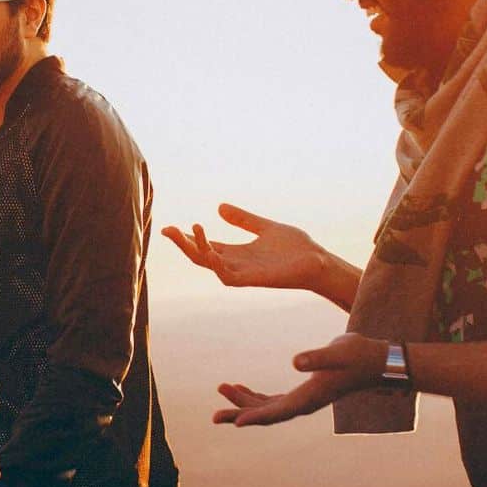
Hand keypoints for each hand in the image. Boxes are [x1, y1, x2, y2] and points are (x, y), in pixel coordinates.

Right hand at [161, 202, 326, 289]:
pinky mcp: (252, 280)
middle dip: (183, 244)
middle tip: (167, 230)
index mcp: (237, 253)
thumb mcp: (264, 227)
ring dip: (195, 250)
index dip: (188, 238)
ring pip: (209, 265)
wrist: (318, 262)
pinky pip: (227, 276)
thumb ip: (243, 219)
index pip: (205, 246)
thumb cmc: (295, 248)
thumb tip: (219, 207)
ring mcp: (243, 273)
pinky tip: (209, 250)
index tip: (169, 227)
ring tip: (187, 232)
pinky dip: (215, 264)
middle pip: (201, 256)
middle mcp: (236, 264)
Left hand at [211, 333, 386, 426]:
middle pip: (266, 414)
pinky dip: (256, 395)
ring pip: (267, 407)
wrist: (376, 360)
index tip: (233, 423)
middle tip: (214, 416)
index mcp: (309, 398)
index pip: (276, 412)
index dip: (254, 417)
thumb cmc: (358, 355)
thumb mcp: (337, 352)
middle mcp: (304, 403)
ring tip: (222, 389)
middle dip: (240, 413)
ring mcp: (303, 398)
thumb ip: (316, 357)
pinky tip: (241, 387)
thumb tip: (294, 362)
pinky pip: (273, 399)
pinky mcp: (304, 390)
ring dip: (244, 401)